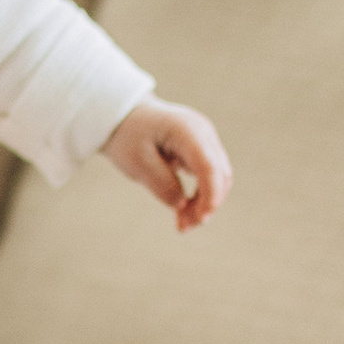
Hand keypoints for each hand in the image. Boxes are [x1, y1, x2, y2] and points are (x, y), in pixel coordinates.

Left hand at [102, 97, 230, 230]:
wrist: (124, 116)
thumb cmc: (128, 135)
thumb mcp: (136, 162)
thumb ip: (161, 184)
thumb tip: (182, 205)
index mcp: (187, 130)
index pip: (209, 166)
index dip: (210, 196)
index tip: (200, 219)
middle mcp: (203, 132)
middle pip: (219, 175)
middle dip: (207, 204)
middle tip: (183, 227)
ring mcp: (205, 139)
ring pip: (218, 179)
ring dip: (204, 203)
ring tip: (182, 224)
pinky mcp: (202, 149)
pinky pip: (209, 177)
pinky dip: (200, 196)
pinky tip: (184, 212)